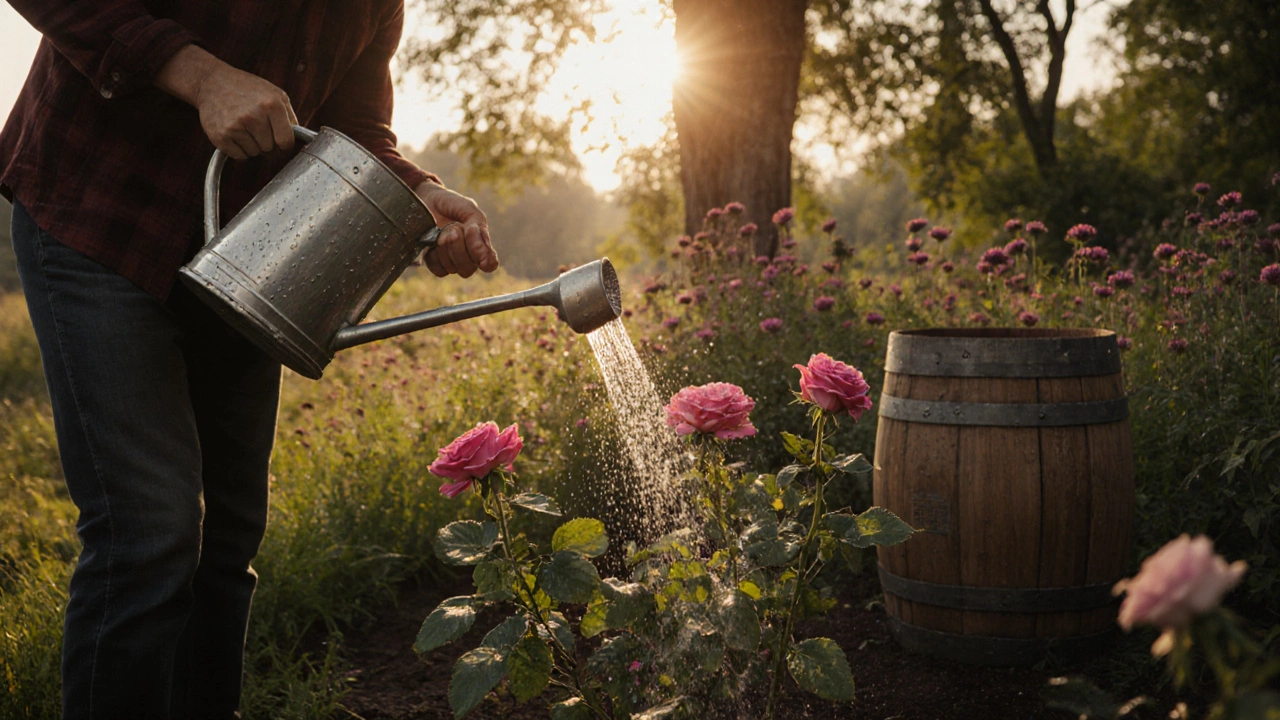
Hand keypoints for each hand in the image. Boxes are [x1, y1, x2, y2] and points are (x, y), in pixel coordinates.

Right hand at [156, 45, 296, 159]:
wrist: (212, 82)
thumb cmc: (248, 88)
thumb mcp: (275, 94)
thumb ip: (290, 116)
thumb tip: (301, 139)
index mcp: (272, 105)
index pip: (286, 142)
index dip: (284, 143)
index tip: (279, 139)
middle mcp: (254, 116)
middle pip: (270, 149)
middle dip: (266, 142)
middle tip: (256, 126)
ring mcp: (236, 126)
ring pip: (254, 153)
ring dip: (252, 145)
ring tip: (244, 126)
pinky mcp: (220, 136)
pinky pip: (239, 156)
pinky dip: (238, 149)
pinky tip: (233, 132)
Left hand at [415, 182, 498, 277]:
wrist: (423, 199)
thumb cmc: (449, 203)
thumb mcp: (468, 208)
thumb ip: (478, 227)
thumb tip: (485, 251)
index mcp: (480, 243)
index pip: (490, 264)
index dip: (487, 262)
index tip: (483, 262)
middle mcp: (467, 256)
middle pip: (468, 269)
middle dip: (459, 248)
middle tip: (453, 227)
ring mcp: (450, 261)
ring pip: (453, 269)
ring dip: (445, 247)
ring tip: (442, 230)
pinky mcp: (434, 263)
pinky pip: (438, 270)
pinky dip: (435, 255)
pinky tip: (433, 241)